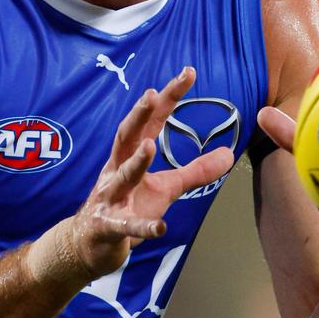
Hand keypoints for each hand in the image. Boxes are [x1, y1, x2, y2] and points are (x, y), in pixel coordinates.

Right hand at [69, 67, 233, 278]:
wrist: (90, 244)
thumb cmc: (127, 208)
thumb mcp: (165, 188)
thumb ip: (195, 171)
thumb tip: (229, 154)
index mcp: (131, 155)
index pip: (151, 121)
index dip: (168, 97)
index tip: (188, 73)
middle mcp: (117, 169)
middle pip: (126, 137)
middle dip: (138, 115)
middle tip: (152, 95)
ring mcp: (110, 197)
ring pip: (122, 177)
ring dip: (135, 162)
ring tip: (150, 147)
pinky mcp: (109, 226)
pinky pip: (126, 226)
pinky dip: (142, 227)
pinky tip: (160, 227)